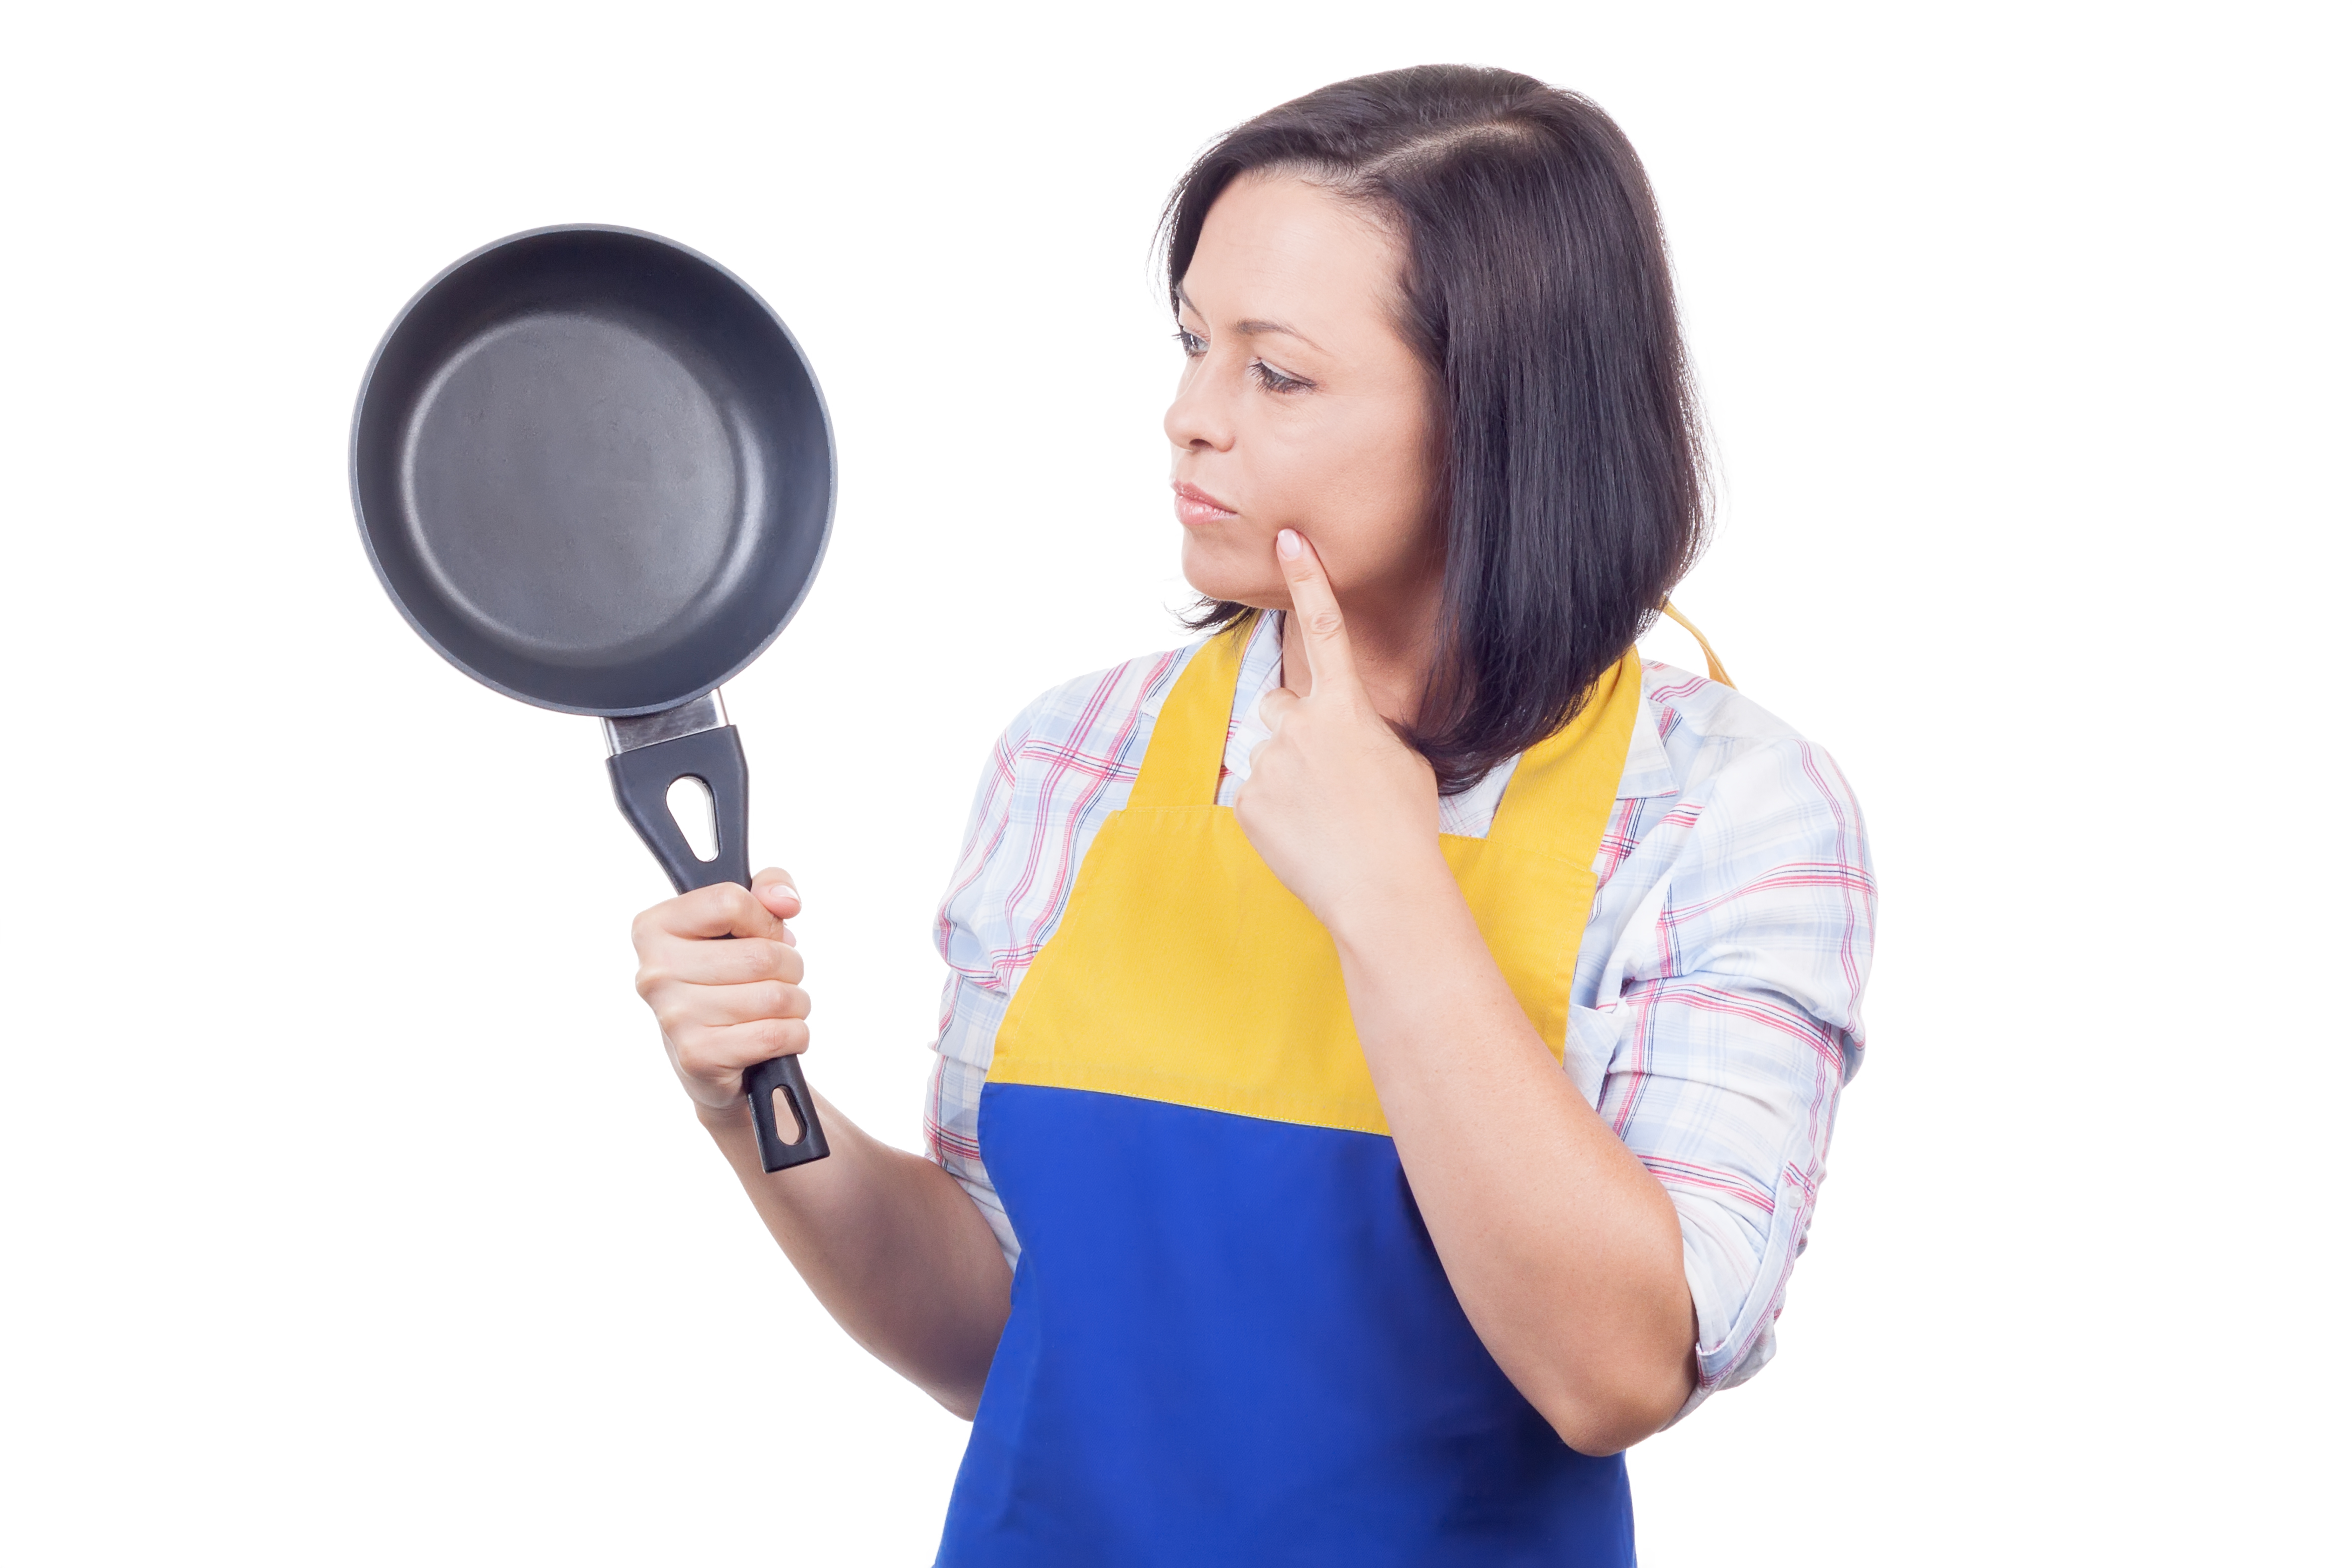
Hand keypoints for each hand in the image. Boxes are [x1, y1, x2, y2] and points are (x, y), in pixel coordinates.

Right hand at [630, 868, 810, 1117]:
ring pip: (775, 997)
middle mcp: (654, 973)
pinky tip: (778, 1035)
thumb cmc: (726, 981)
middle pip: (761, 955)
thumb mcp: (742, 921)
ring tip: (777, 1007)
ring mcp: (674, 1017)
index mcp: (654, 929)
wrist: (710, 1060)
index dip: (764, 919)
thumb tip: (784, 901)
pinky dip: (794, 1035)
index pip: (730, 901)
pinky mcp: (698, 1055)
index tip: (763, 934)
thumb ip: (767, 886)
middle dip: (789, 967)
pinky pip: (776, 1035)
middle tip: (777, 977)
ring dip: (795, 1003)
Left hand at [1234, 529, 1446, 935]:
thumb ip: (1362, 730)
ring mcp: (1267, 764)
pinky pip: (1254, 795)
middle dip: (1295, 730)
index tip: (1288, 539)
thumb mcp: (1401, 761)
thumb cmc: (1404, 827)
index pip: (1324, 631)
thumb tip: (1342, 733)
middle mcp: (1298, 726)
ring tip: (1322, 817)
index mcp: (1345, 709)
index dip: (1308, 581)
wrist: (1382, 891)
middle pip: (1280, 707)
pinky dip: (1274, 813)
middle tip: (1328, 777)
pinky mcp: (1246, 803)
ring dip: (1286, 777)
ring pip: (1268, 755)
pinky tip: (1304, 837)